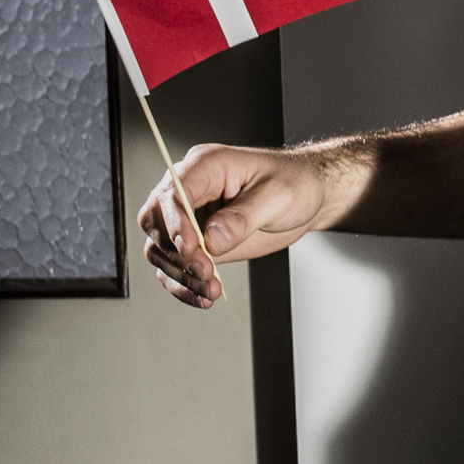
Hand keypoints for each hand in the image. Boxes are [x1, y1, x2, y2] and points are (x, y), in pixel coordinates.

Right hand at [138, 141, 344, 308]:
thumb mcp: (277, 195)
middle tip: (204, 273)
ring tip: (210, 290)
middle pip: (155, 223)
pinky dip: (183, 285)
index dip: (175, 223)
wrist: (309, 196)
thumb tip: (212, 240)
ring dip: (180, 275)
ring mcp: (188, 219)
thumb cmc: (294, 183)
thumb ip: (243, 218)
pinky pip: (174, 266)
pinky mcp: (196, 243)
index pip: (172, 194)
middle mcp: (189, 191)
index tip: (191, 248)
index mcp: (204, 167)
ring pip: (160, 249)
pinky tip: (203, 297)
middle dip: (176, 253)